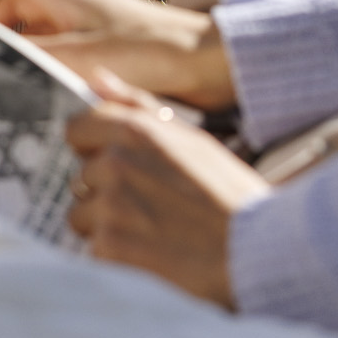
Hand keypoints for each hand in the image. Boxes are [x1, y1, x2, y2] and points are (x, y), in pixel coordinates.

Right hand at [0, 0, 234, 107]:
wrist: (208, 60)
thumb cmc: (150, 50)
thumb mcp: (82, 56)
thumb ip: (35, 59)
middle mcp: (70, 0)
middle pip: (15, 5)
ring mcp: (86, 21)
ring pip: (36, 30)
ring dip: (19, 50)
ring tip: (4, 80)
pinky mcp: (102, 43)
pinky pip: (58, 48)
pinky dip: (43, 63)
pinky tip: (39, 89)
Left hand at [66, 75, 268, 306]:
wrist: (260, 255)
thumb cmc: (230, 198)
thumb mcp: (194, 141)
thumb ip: (138, 107)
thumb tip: (96, 79)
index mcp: (136, 131)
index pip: (77, 128)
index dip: (93, 149)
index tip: (113, 164)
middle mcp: (116, 164)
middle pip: (81, 176)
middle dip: (105, 192)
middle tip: (150, 207)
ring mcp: (109, 207)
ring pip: (81, 215)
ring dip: (107, 227)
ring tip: (153, 234)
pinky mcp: (109, 247)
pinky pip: (93, 249)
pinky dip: (115, 258)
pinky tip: (150, 256)